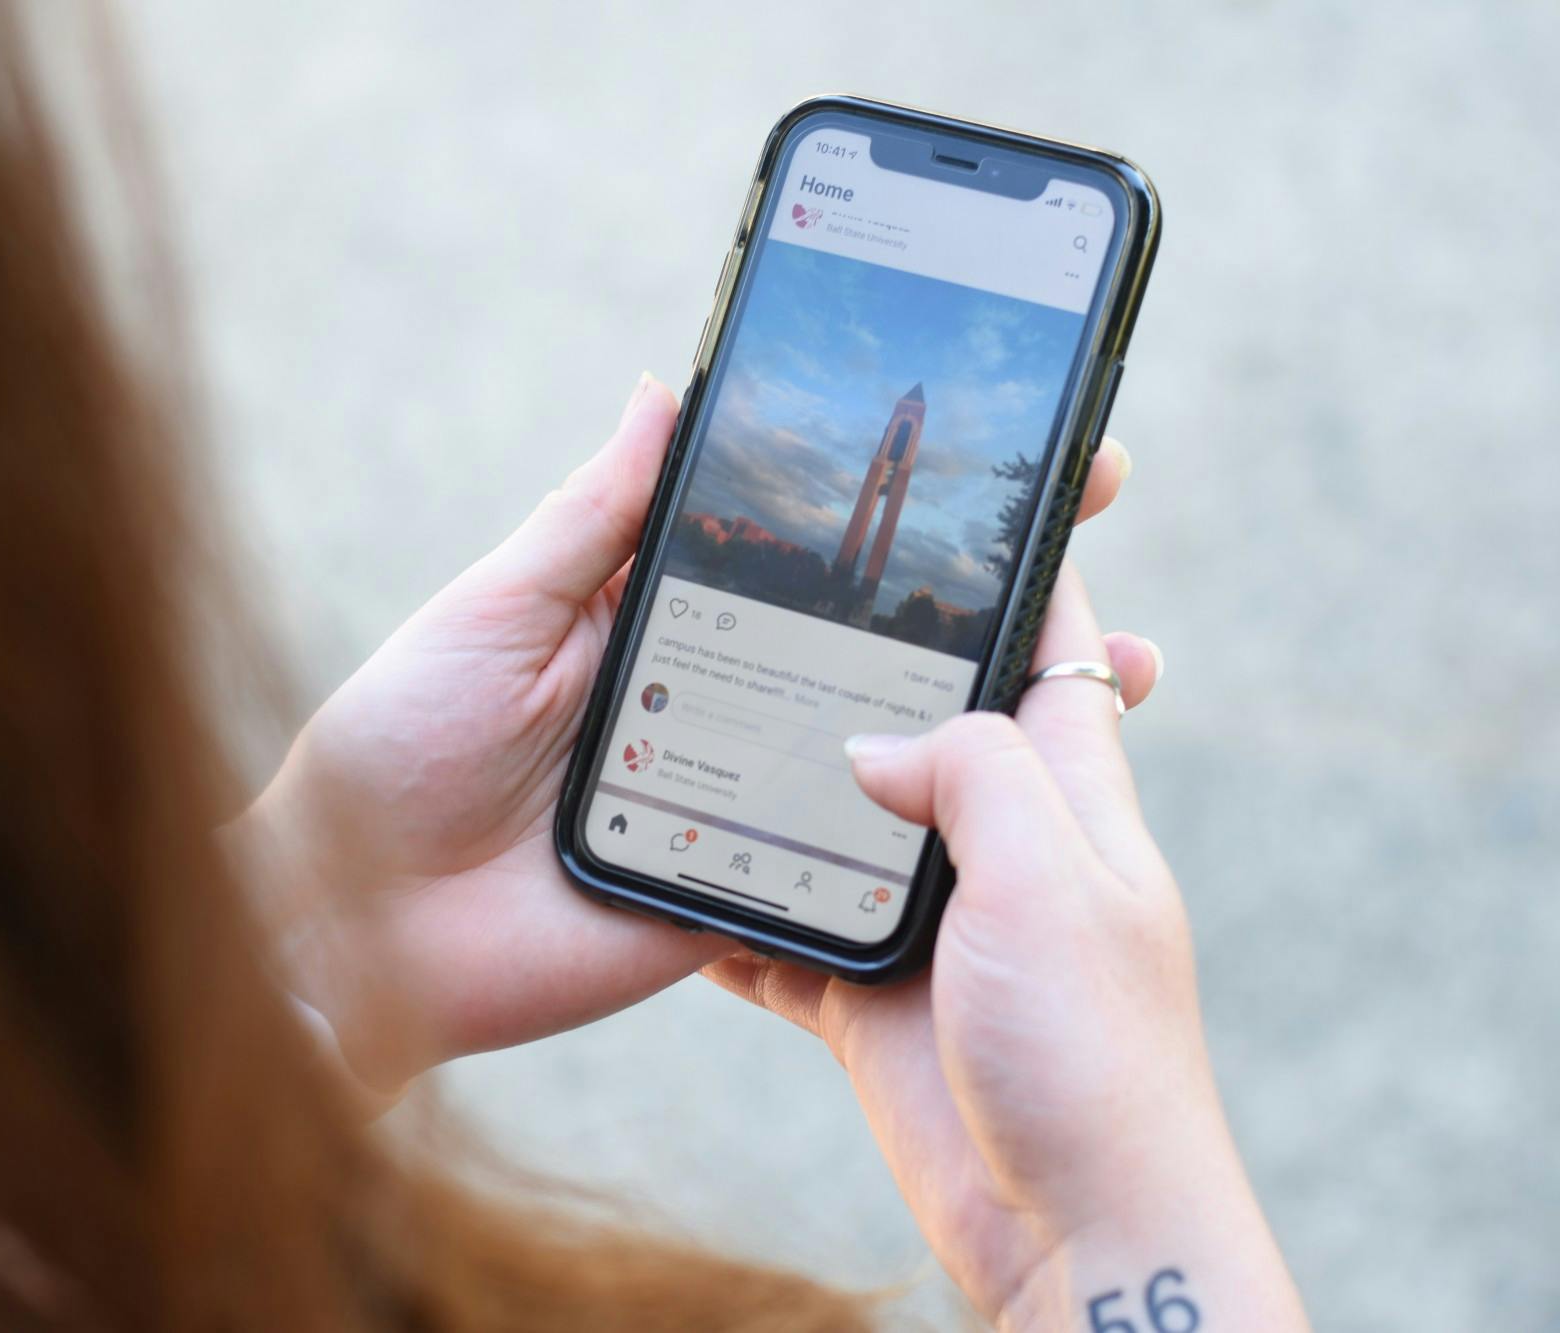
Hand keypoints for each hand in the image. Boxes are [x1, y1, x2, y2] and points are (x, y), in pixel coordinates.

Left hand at [238, 375, 1140, 1093]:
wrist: (348, 924)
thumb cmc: (394, 748)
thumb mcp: (491, 611)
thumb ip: (588, 521)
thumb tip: (665, 388)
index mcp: (656, 617)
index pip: (795, 545)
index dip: (890, 502)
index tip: (1001, 441)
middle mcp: (712, 699)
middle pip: (863, 638)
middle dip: (977, 588)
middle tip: (1090, 519)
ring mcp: (733, 795)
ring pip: (875, 747)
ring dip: (985, 710)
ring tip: (1106, 661)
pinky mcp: (734, 886)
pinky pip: (835, 858)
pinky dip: (917, 831)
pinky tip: (1018, 792)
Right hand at [703, 564, 1308, 1328]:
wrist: (1070, 1225)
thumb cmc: (1095, 1055)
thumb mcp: (1052, 881)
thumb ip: (974, 775)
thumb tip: (871, 743)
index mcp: (1067, 797)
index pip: (1047, 651)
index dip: (1013, 574)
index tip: (952, 503)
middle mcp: (997, 848)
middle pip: (922, 726)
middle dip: (856, 671)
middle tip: (773, 603)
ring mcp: (931, 923)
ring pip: (838, 824)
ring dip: (778, 789)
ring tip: (695, 722)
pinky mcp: (871, 996)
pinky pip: (785, 932)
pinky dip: (732, 910)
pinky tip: (670, 879)